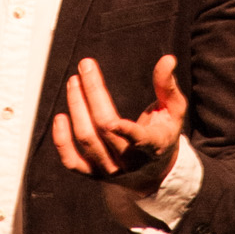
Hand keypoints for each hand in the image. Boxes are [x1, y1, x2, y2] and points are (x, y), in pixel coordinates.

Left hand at [53, 54, 187, 191]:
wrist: (154, 173)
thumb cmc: (164, 134)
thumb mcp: (174, 111)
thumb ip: (168, 86)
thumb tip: (168, 59)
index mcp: (154, 145)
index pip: (139, 139)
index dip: (126, 129)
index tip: (112, 115)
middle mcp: (130, 161)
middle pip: (104, 127)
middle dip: (92, 93)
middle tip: (85, 66)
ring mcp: (110, 169)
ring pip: (86, 139)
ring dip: (76, 107)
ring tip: (74, 82)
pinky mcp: (94, 174)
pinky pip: (72, 161)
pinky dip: (61, 141)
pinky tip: (60, 118)